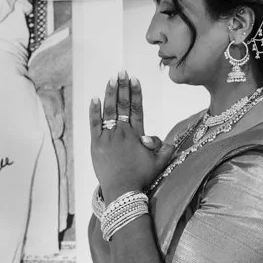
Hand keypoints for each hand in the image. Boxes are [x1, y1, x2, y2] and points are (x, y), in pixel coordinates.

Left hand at [89, 71, 175, 199]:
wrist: (122, 191)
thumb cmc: (141, 178)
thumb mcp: (159, 163)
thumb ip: (165, 149)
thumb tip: (167, 139)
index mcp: (138, 135)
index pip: (137, 109)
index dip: (136, 93)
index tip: (135, 79)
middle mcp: (123, 133)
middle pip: (123, 105)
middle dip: (122, 86)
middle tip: (122, 71)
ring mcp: (108, 137)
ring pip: (109, 111)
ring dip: (110, 93)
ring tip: (112, 79)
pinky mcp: (96, 144)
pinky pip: (95, 123)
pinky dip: (94, 110)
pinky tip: (95, 98)